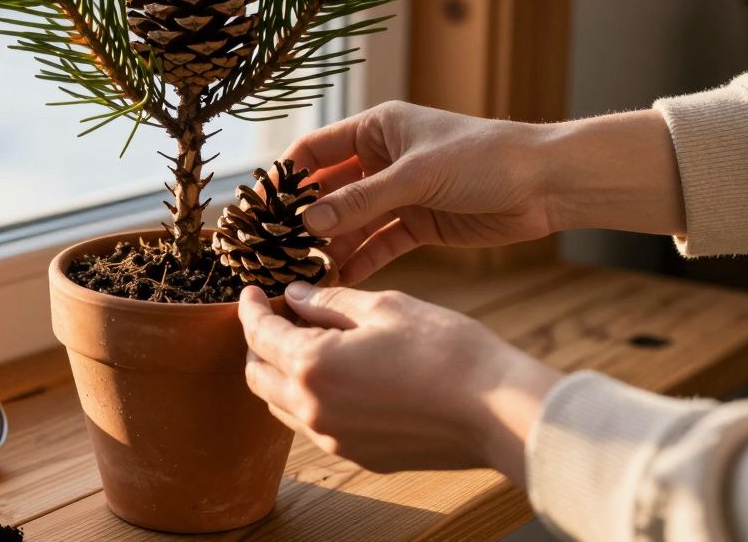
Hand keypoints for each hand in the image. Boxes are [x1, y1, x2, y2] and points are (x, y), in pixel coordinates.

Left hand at [238, 283, 560, 484]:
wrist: (497, 410)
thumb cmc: (446, 350)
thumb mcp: (384, 307)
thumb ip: (330, 301)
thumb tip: (296, 296)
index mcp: (312, 365)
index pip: (259, 334)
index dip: (250, 308)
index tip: (250, 292)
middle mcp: (313, 409)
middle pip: (257, 376)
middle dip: (256, 344)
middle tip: (271, 317)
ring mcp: (335, 439)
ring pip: (282, 407)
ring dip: (280, 374)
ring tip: (302, 344)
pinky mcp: (360, 455)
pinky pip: (314, 427)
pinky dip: (309, 399)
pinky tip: (335, 376)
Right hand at [283, 102, 684, 281]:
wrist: (546, 183)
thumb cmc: (484, 158)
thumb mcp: (416, 176)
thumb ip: (361, 200)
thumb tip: (308, 222)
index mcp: (377, 129)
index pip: (314, 152)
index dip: (285, 178)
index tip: (258, 208)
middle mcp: (382, 159)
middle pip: (328, 191)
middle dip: (303, 219)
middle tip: (273, 248)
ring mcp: (400, 193)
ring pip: (351, 221)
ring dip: (330, 244)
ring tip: (303, 270)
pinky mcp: (419, 223)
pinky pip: (378, 243)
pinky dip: (360, 259)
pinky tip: (340, 278)